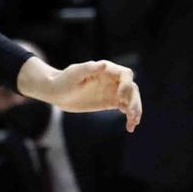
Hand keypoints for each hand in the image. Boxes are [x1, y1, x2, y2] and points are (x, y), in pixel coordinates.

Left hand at [24, 58, 141, 130]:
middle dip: (134, 101)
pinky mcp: (111, 102)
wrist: (57, 92)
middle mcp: (113, 80)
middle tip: (131, 114)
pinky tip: (130, 127)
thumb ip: (89, 68)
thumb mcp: (74, 73)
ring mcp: (113, 91)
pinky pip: (125, 108)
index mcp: (107, 70)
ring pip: (131, 99)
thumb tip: (104, 64)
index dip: (126, 85)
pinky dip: (130, 117)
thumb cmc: (64, 80)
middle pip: (132, 89)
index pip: (125, 75)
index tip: (120, 96)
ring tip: (133, 123)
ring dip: (135, 110)